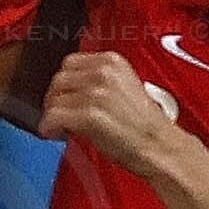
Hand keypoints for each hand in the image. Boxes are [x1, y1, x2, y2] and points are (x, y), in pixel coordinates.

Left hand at [43, 51, 181, 175]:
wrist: (160, 147)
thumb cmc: (145, 126)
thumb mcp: (125, 88)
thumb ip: (100, 81)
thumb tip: (73, 88)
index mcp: (113, 61)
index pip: (70, 62)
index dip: (64, 83)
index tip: (64, 96)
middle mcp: (103, 73)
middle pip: (59, 79)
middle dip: (55, 98)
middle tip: (59, 114)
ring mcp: (96, 93)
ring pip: (54, 99)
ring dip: (52, 114)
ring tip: (61, 127)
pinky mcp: (89, 115)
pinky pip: (53, 117)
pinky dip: (49, 127)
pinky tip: (56, 134)